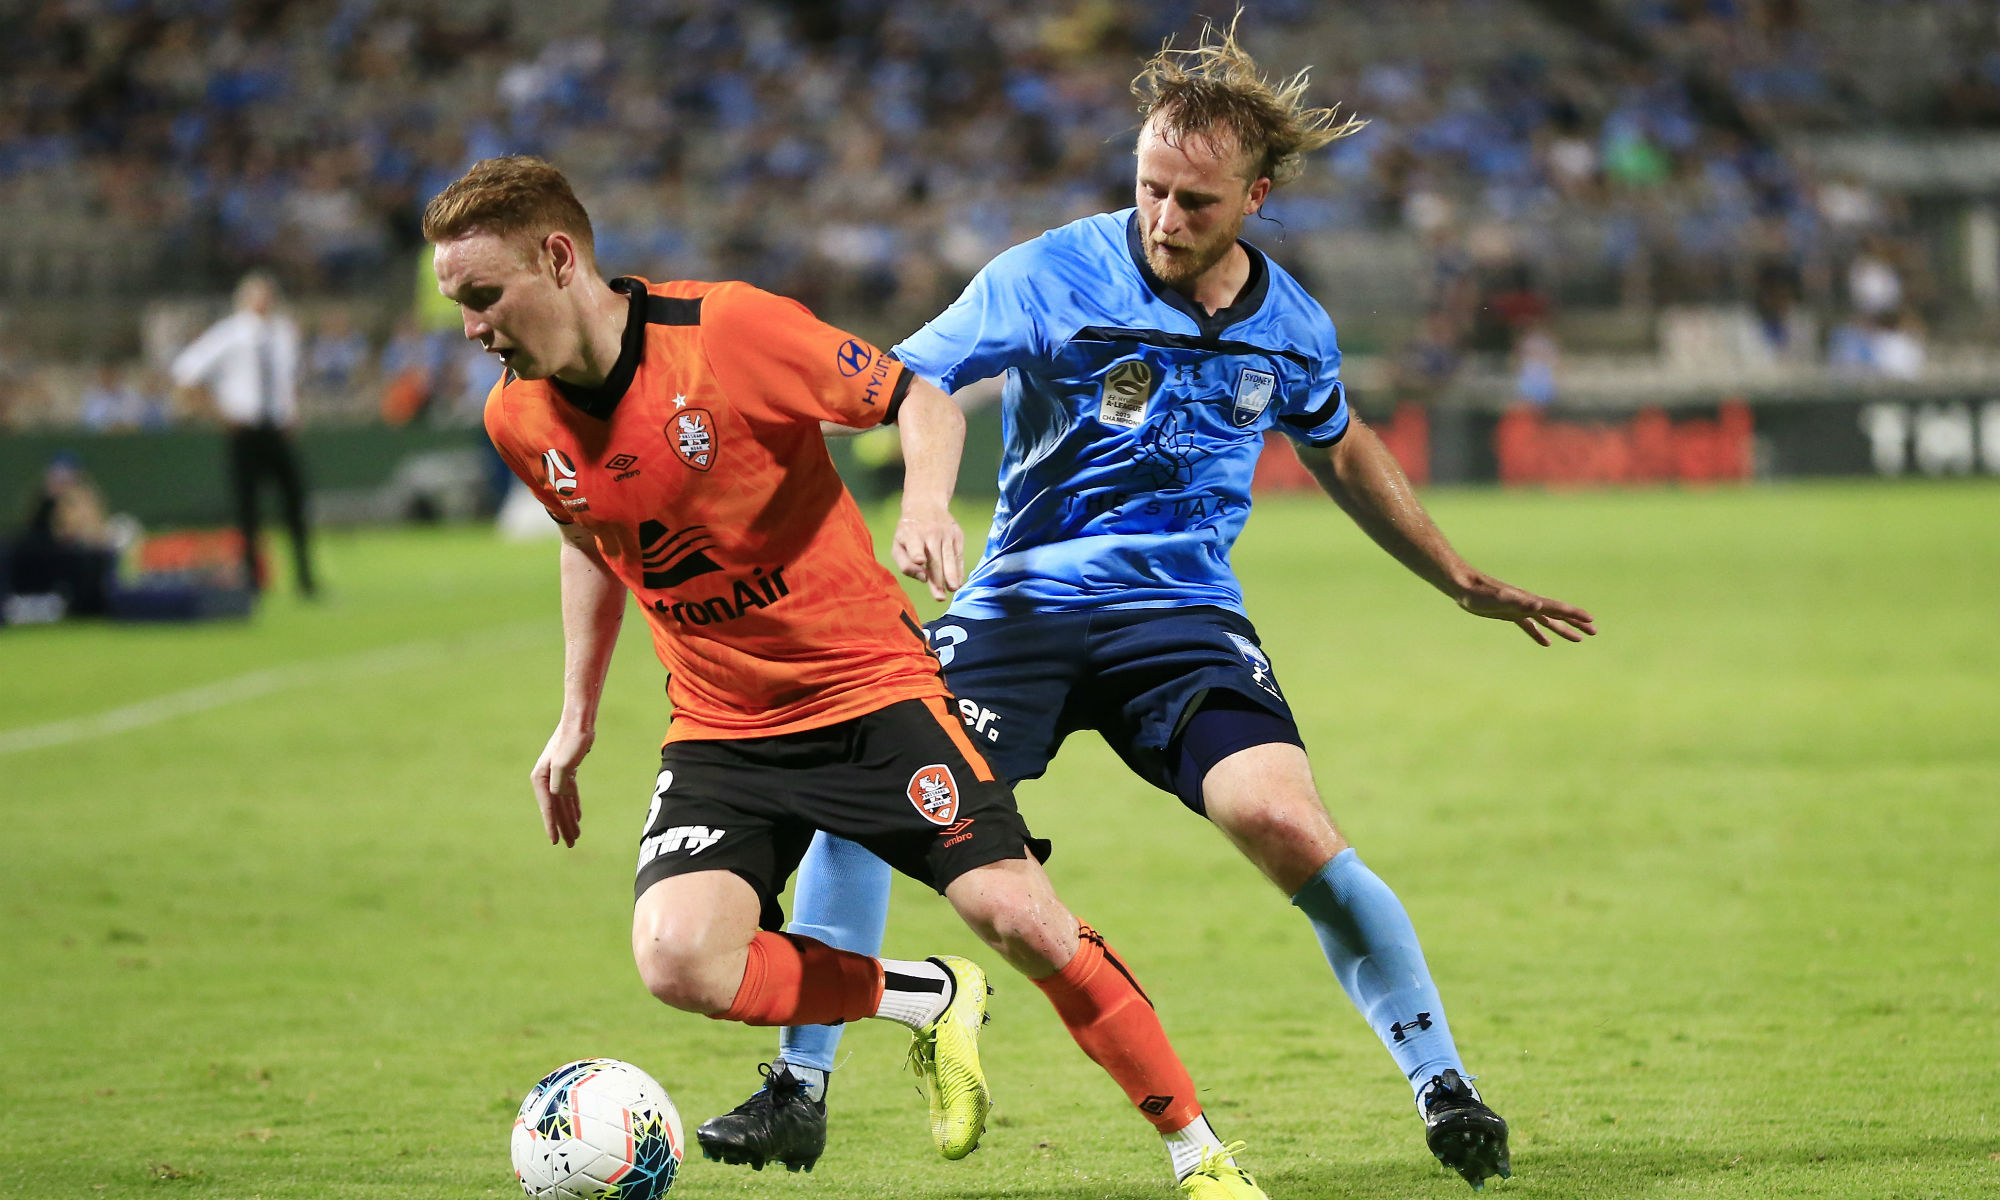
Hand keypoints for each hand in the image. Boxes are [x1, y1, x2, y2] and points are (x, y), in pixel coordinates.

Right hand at [530, 721, 591, 846]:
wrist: (579, 720)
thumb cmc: (572, 740)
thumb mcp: (565, 764)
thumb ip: (560, 783)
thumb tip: (559, 797)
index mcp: (541, 778)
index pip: (548, 807)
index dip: (552, 826)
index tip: (555, 842)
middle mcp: (546, 778)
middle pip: (556, 808)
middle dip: (563, 827)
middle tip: (571, 844)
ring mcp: (556, 774)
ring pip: (563, 802)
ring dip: (569, 818)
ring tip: (575, 835)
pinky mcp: (567, 770)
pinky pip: (569, 793)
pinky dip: (573, 805)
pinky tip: (577, 816)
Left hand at [892, 508, 964, 601]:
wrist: (926, 504)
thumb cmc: (909, 531)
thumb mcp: (898, 543)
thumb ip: (904, 564)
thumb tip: (923, 578)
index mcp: (912, 534)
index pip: (915, 545)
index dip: (917, 553)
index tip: (920, 561)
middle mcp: (930, 533)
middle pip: (935, 558)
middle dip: (938, 578)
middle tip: (939, 597)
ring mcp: (946, 533)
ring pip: (949, 557)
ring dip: (951, 575)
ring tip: (952, 589)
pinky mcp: (957, 535)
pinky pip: (959, 555)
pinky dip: (959, 569)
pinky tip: (958, 582)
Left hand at [1455, 573, 1596, 645]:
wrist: (1462, 586)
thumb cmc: (1478, 594)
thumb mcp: (1498, 600)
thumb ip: (1518, 602)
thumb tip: (1538, 604)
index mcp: (1529, 601)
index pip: (1557, 608)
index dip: (1575, 614)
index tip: (1591, 620)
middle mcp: (1528, 604)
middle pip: (1558, 614)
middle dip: (1576, 622)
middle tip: (1594, 631)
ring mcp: (1519, 609)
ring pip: (1547, 621)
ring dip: (1563, 629)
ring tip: (1579, 638)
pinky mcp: (1509, 614)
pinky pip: (1530, 626)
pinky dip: (1539, 634)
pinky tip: (1546, 643)